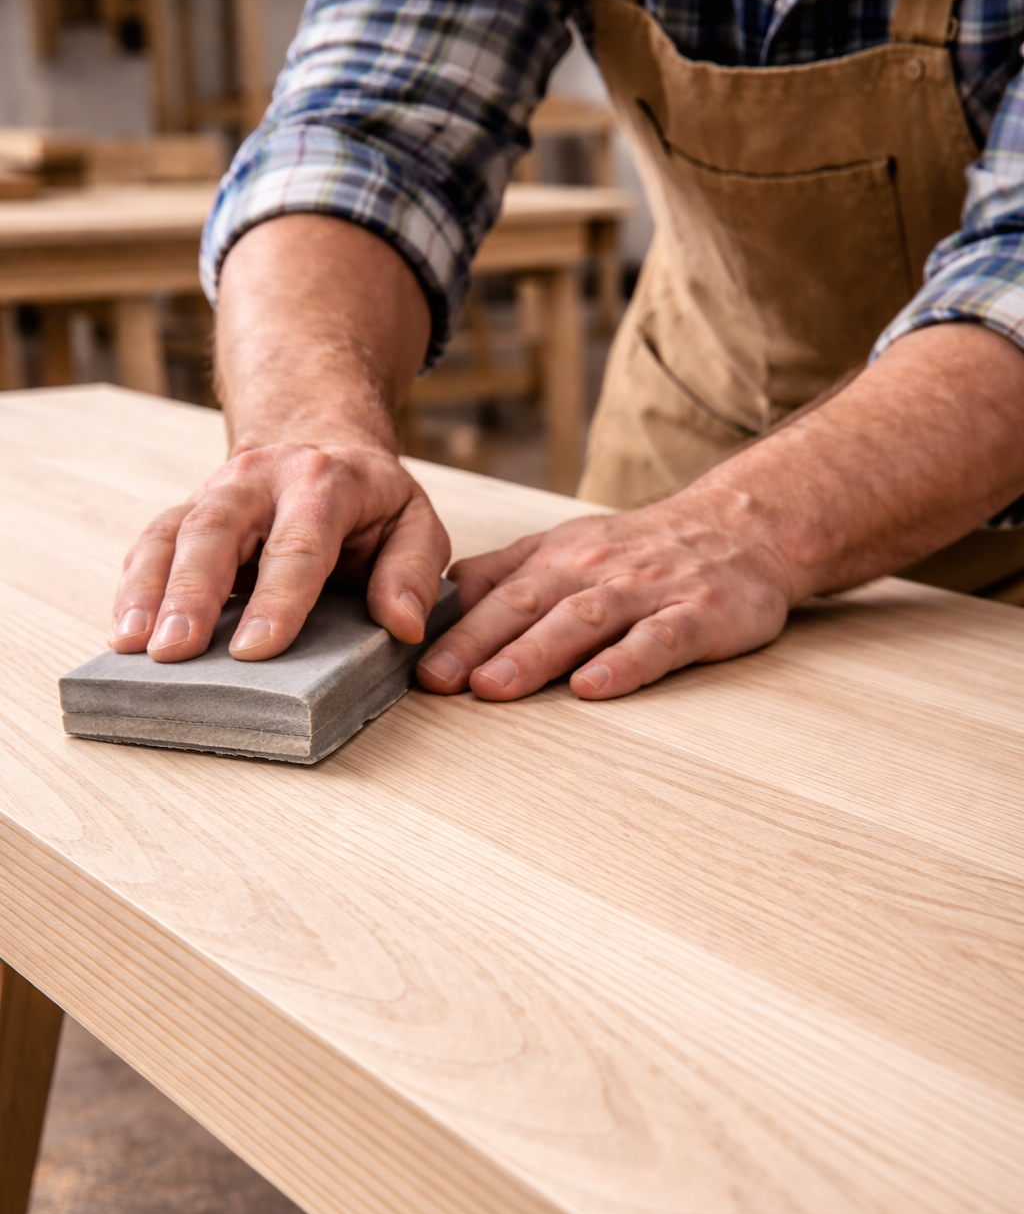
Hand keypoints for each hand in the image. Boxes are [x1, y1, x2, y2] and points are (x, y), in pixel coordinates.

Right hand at [110, 434, 450, 660]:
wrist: (321, 440)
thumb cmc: (372, 500)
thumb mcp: (415, 523)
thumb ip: (413, 572)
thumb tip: (404, 625)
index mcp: (325, 482)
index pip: (299, 543)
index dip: (277, 598)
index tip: (256, 649)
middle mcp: (261, 479)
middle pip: (217, 530)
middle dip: (192, 592)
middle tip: (174, 651)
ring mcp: (215, 492)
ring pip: (172, 533)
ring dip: (149, 591)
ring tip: (132, 645)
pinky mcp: (187, 512)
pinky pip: (151, 543)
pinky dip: (134, 586)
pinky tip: (125, 629)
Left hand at [417, 480, 793, 700]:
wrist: (744, 525)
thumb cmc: (648, 549)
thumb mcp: (568, 548)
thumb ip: (506, 575)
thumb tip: (435, 602)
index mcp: (557, 559)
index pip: (492, 593)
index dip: (448, 628)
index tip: (406, 661)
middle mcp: (594, 570)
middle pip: (525, 606)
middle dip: (474, 643)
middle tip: (434, 679)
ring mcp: (647, 591)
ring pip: (581, 621)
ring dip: (533, 655)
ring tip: (494, 687)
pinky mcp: (699, 613)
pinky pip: (658, 639)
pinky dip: (625, 663)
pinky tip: (594, 688)